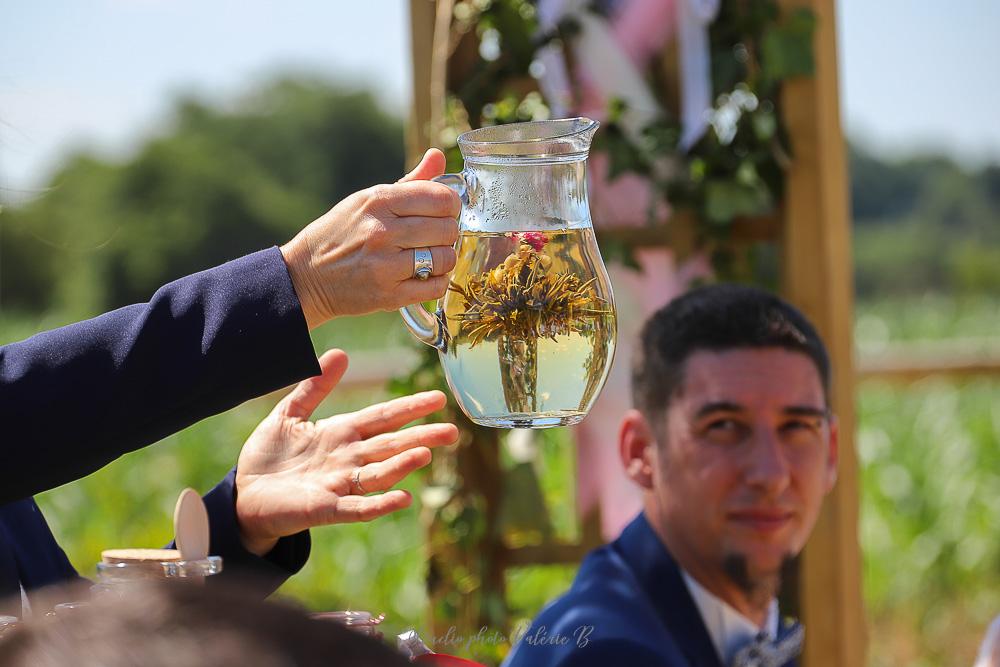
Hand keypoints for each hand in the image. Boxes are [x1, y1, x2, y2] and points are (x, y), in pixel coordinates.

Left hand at [234, 349, 458, 555]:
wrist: (243, 495)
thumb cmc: (268, 456)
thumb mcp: (289, 413)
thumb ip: (315, 386)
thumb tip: (340, 352)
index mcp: (342, 433)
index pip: (382, 418)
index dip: (409, 408)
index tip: (437, 398)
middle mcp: (348, 459)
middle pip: (390, 445)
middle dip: (421, 437)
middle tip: (452, 431)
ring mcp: (339, 484)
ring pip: (378, 474)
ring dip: (402, 465)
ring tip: (425, 454)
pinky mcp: (325, 509)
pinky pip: (357, 507)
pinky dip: (380, 504)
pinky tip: (402, 499)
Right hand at [280, 148, 460, 328]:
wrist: (307, 276)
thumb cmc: (341, 233)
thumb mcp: (367, 200)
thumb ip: (410, 182)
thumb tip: (438, 156)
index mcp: (378, 201)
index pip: (440, 198)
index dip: (451, 205)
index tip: (444, 211)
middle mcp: (381, 231)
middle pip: (446, 228)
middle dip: (448, 232)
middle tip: (436, 236)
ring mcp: (385, 265)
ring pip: (444, 258)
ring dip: (443, 258)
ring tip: (430, 256)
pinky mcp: (388, 295)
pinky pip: (435, 286)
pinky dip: (436, 281)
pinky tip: (424, 275)